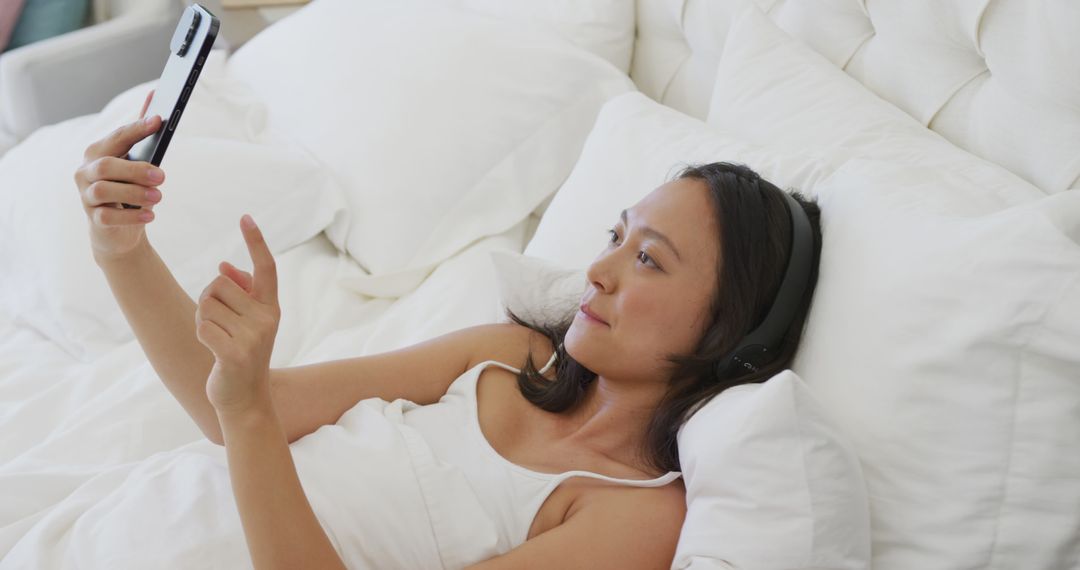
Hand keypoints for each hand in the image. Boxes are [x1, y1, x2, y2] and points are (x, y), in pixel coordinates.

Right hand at [74, 89, 164, 260]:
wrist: (116, 228)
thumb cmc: (128, 186)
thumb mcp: (136, 159)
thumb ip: (140, 130)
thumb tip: (154, 94)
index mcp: (98, 151)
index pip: (117, 136)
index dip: (137, 128)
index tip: (158, 121)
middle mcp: (86, 171)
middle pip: (107, 165)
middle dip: (136, 170)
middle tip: (163, 177)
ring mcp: (86, 195)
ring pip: (105, 190)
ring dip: (135, 193)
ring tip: (159, 197)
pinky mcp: (93, 218)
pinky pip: (108, 216)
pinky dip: (131, 216)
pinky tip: (150, 215)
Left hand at [198, 215, 281, 414]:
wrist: (245, 398)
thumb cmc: (241, 353)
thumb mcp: (247, 322)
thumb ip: (241, 293)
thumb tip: (224, 266)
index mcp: (271, 307)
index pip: (266, 267)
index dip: (255, 241)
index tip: (245, 217)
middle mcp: (267, 318)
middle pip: (219, 284)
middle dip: (209, 300)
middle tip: (219, 324)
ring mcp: (253, 336)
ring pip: (206, 304)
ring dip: (202, 320)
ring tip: (217, 338)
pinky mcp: (234, 352)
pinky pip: (202, 326)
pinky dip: (200, 335)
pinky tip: (213, 349)